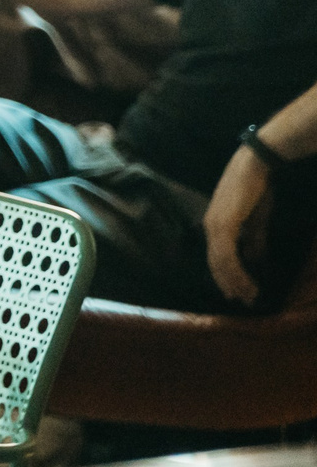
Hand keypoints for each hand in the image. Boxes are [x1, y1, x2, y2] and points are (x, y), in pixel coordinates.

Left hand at [204, 145, 274, 305]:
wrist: (256, 166)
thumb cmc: (256, 189)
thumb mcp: (255, 220)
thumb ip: (253, 240)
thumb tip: (253, 260)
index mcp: (214, 225)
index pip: (216, 257)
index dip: (226, 276)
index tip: (238, 293)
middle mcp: (209, 227)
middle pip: (215, 263)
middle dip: (230, 284)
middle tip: (243, 301)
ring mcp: (214, 225)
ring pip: (220, 263)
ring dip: (235, 281)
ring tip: (249, 296)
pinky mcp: (223, 224)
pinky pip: (226, 254)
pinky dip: (236, 271)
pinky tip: (246, 283)